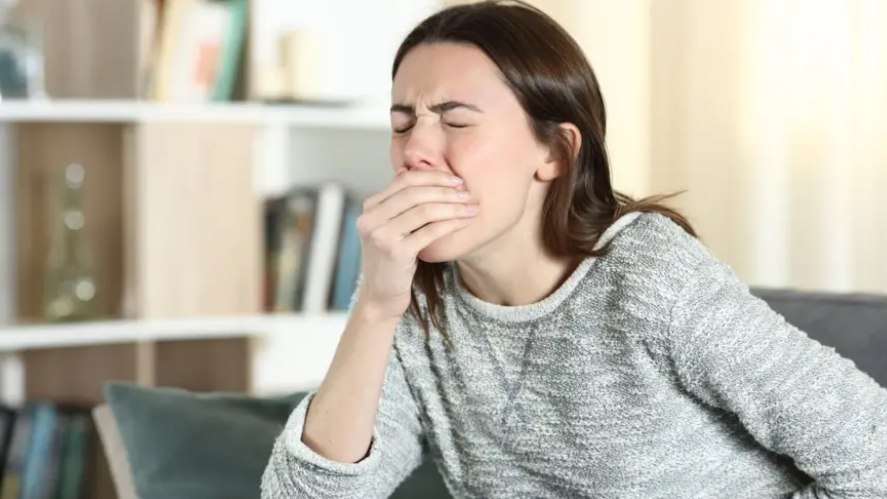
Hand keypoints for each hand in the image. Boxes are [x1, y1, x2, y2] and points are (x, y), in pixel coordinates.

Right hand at [355, 170, 478, 319]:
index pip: (404, 180)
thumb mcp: (390, 226)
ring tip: (471, 207)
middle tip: (467, 193)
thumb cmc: (391, 260)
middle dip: (446, 191)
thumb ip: (398, 201)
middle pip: (415, 192)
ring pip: (424, 210)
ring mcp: (381, 235)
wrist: (380, 296)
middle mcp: (370, 218)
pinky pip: (430, 231)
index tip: (456, 180)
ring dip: (453, 207)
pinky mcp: (395, 252)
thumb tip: (410, 168)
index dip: (433, 177)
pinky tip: (465, 222)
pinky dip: (451, 224)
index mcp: (370, 207)